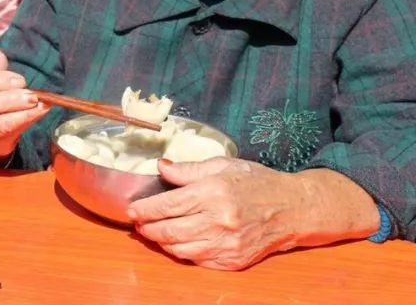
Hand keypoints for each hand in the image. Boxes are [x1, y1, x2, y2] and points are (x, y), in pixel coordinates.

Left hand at [128, 158, 317, 269]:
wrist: (293, 208)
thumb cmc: (257, 183)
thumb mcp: (223, 165)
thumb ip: (189, 169)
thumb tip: (162, 167)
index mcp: (214, 193)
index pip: (168, 205)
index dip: (145, 209)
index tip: (132, 210)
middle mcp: (220, 221)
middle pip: (170, 231)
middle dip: (148, 229)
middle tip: (138, 224)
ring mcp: (228, 244)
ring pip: (181, 250)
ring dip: (162, 243)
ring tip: (153, 233)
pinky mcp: (234, 260)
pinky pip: (199, 261)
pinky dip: (183, 253)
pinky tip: (177, 244)